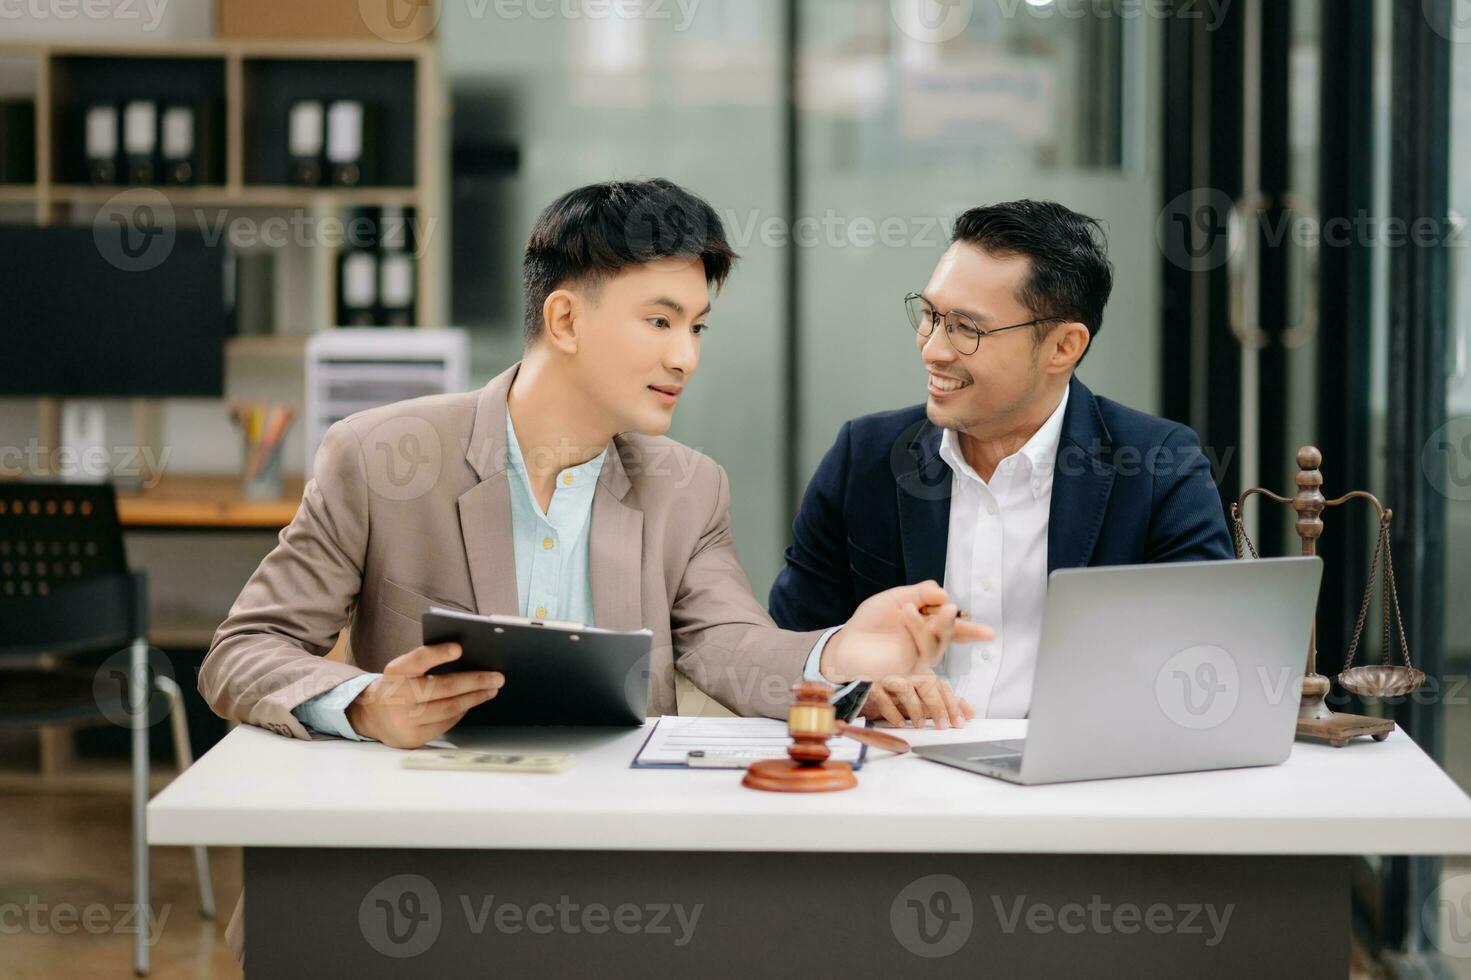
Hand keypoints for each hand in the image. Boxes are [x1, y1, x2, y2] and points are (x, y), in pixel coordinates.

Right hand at [345, 642, 503, 748]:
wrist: (371, 715)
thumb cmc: (397, 685)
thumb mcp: (403, 670)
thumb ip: (426, 663)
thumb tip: (469, 659)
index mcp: (395, 673)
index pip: (417, 660)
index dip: (437, 654)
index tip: (459, 648)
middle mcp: (398, 696)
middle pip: (442, 688)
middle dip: (474, 681)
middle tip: (497, 676)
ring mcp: (404, 720)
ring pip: (449, 708)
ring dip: (474, 698)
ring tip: (491, 689)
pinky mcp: (413, 738)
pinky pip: (446, 723)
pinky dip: (461, 712)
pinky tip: (471, 703)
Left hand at [819, 580, 993, 682]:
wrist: (847, 644)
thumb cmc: (871, 622)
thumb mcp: (896, 598)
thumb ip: (920, 593)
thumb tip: (944, 593)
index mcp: (927, 625)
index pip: (954, 627)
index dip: (972, 630)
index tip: (990, 634)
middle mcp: (926, 642)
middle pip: (950, 634)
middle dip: (955, 623)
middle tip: (954, 609)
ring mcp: (918, 655)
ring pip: (937, 641)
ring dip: (934, 622)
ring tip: (918, 608)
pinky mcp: (908, 665)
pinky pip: (920, 646)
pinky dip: (916, 626)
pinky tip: (907, 612)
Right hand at [862, 673, 974, 729]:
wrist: (856, 678)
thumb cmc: (892, 689)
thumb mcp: (919, 696)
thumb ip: (944, 701)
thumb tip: (969, 712)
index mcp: (918, 669)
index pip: (940, 684)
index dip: (953, 702)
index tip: (962, 720)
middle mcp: (904, 670)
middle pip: (927, 683)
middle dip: (939, 706)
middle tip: (945, 725)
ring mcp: (887, 675)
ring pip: (907, 688)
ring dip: (916, 709)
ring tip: (921, 724)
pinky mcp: (870, 684)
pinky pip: (884, 697)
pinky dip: (893, 711)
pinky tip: (900, 722)